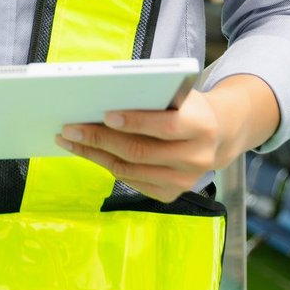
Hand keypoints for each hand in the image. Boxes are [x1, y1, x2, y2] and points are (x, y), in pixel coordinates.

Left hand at [53, 75, 279, 201]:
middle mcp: (196, 159)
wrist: (219, 135)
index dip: (134, 122)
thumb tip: (106, 97)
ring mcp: (184, 181)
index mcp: (201, 127)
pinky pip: (131, 181)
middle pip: (139, 152)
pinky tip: (89, 152)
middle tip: (70, 128)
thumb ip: (154, 96)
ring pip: (130, 170)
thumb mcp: (182, 95)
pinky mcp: (171, 194)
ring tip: (70, 140)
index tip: (105, 114)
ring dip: (94, 155)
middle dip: (99, 139)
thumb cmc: (189, 107)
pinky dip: (106, 165)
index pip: (164, 127)